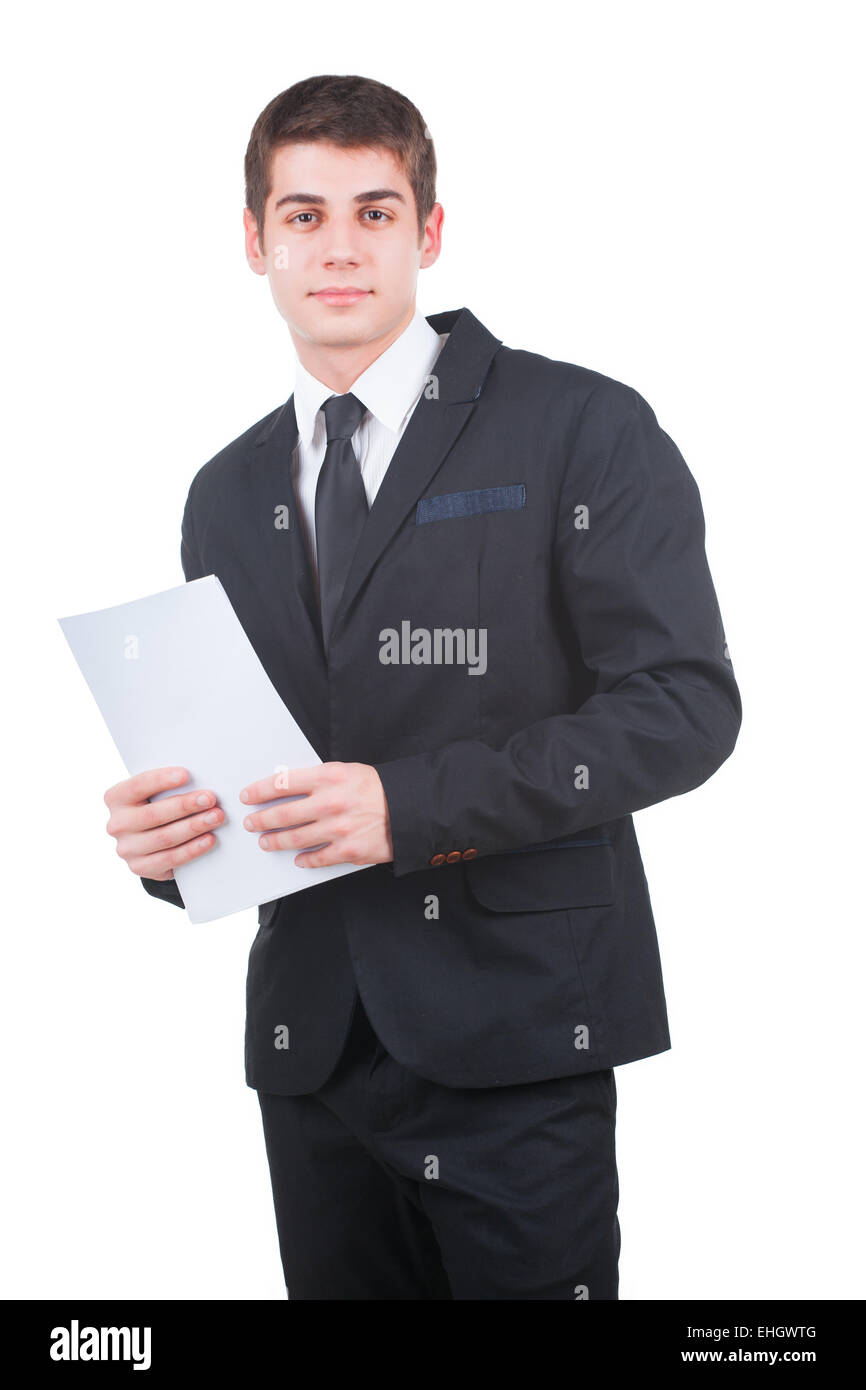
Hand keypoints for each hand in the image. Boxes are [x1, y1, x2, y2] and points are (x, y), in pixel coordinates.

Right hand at [105, 767, 224, 881]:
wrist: (150, 841)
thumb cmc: (157, 806)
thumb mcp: (154, 793)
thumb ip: (168, 787)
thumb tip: (200, 779)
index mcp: (116, 798)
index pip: (137, 786)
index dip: (161, 780)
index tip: (186, 774)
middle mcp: (117, 824)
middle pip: (153, 814)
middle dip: (185, 805)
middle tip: (210, 799)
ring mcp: (127, 849)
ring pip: (164, 838)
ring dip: (194, 827)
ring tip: (216, 817)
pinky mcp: (140, 867)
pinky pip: (170, 859)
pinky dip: (192, 849)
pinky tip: (209, 839)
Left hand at [239, 761, 392, 867]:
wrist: (411, 808)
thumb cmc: (379, 787)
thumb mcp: (347, 771)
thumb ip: (319, 780)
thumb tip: (288, 788)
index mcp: (328, 777)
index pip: (282, 783)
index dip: (260, 791)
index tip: (248, 797)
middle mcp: (330, 803)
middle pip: (283, 814)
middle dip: (262, 820)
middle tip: (251, 823)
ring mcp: (338, 829)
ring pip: (295, 839)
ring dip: (276, 841)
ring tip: (266, 842)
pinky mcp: (348, 850)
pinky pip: (317, 858)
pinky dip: (304, 860)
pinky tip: (298, 859)